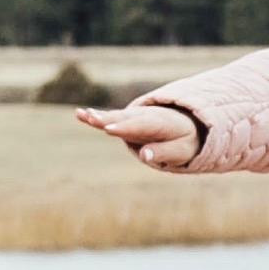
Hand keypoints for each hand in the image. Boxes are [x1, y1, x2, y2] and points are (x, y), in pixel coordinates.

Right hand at [77, 100, 200, 170]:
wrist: (187, 124)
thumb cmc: (184, 141)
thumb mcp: (181, 151)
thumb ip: (163, 152)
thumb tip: (145, 155)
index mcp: (160, 123)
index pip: (141, 126)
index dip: (125, 128)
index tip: (109, 130)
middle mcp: (145, 115)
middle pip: (124, 118)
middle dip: (108, 119)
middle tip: (92, 119)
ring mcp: (135, 115)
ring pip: (115, 116)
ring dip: (99, 116)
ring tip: (81, 114)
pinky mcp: (127, 119)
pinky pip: (112, 117)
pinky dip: (98, 116)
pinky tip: (82, 114)